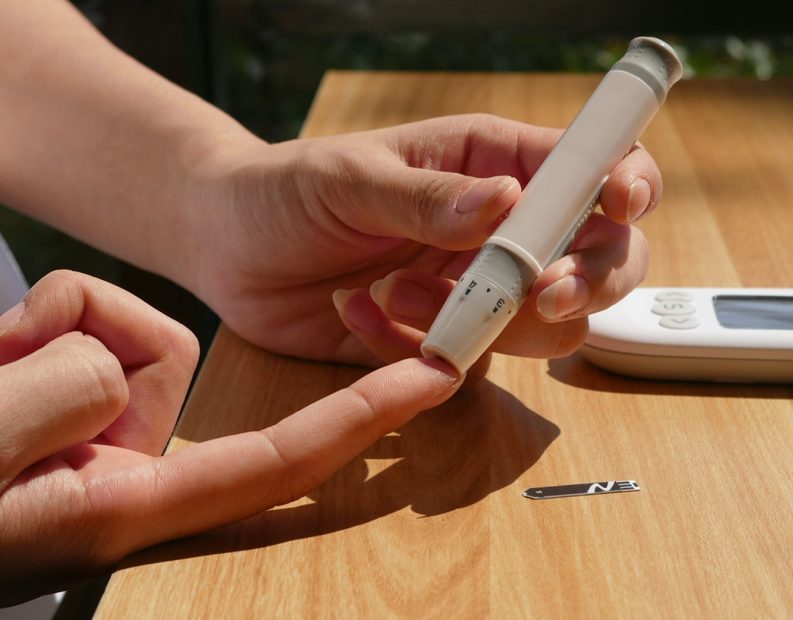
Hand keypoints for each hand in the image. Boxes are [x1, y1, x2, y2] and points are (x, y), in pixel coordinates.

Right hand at [0, 271, 460, 603]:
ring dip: (38, 337)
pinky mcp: (75, 399)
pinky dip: (26, 330)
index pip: (280, 457)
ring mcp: (101, 430)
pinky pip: (75, 326)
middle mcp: (131, 466)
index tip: (431, 378)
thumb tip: (113, 368)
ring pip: (113, 335)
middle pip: (170, 365)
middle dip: (97, 342)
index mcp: (129, 506)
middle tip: (0, 365)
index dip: (363, 418)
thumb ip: (51, 407)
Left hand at [188, 114, 660, 372]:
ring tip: (397, 294)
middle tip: (537, 292)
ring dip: (485, 321)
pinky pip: (472, 363)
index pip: (593, 168)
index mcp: (494, 164)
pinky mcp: (448, 340)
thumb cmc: (289, 187)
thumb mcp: (349, 177)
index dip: (626, 186)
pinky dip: (421, 349)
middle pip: (603, 260)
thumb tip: (506, 203)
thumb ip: (427, 196)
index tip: (619, 207)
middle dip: (587, 281)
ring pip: (550, 325)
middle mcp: (504, 231)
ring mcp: (481, 290)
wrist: (231, 248)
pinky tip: (360, 313)